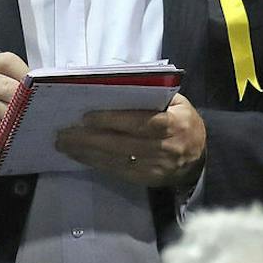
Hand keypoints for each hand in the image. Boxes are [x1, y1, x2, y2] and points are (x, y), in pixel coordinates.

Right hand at [0, 53, 28, 188]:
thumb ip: (8, 95)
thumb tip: (42, 95)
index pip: (7, 60)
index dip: (26, 74)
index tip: (39, 91)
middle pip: (9, 85)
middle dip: (26, 104)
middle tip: (38, 116)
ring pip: (5, 107)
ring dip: (17, 122)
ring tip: (24, 130)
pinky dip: (6, 134)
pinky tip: (8, 139)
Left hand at [55, 93, 206, 188]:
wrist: (200, 158)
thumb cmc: (182, 122)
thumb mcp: (177, 102)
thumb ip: (153, 94)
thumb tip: (116, 83)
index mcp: (174, 124)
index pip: (139, 122)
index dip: (112, 120)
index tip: (86, 117)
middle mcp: (165, 147)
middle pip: (121, 143)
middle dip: (89, 138)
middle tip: (63, 133)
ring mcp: (156, 167)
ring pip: (115, 159)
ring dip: (86, 152)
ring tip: (63, 145)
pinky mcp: (147, 180)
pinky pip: (117, 171)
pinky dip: (96, 163)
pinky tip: (80, 156)